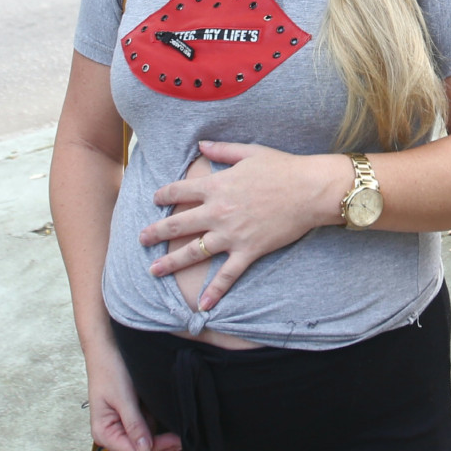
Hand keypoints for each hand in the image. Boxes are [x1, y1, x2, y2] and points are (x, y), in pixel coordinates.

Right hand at [86, 349, 180, 450]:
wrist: (107, 347)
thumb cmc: (111, 369)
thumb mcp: (123, 398)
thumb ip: (134, 425)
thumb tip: (144, 449)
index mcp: (103, 433)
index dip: (157, 450)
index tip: (177, 440)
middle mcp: (109, 435)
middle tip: (182, 440)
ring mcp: (118, 429)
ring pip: (142, 449)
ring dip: (159, 444)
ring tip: (177, 433)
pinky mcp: (127, 421)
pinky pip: (144, 434)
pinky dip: (156, 434)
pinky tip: (167, 425)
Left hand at [139, 141, 342, 311]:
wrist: (309, 190)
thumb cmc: (282, 168)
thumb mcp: (249, 151)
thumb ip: (222, 150)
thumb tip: (200, 145)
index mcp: (216, 186)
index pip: (180, 191)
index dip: (164, 195)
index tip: (155, 199)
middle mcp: (218, 212)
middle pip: (177, 225)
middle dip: (155, 233)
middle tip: (141, 239)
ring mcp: (231, 234)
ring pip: (193, 252)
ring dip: (171, 262)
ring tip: (154, 270)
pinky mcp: (248, 251)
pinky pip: (227, 275)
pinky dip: (214, 291)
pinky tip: (201, 305)